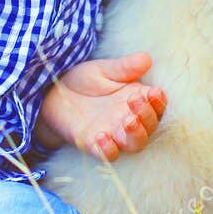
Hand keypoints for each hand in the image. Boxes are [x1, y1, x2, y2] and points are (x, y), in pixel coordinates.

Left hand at [37, 51, 166, 162]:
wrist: (53, 94)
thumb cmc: (84, 81)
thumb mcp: (103, 70)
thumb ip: (124, 67)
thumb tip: (146, 58)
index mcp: (136, 100)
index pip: (156, 105)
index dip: (158, 101)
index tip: (154, 92)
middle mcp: (129, 119)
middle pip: (150, 126)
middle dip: (148, 116)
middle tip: (135, 100)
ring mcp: (113, 134)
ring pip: (135, 144)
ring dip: (136, 134)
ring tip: (128, 121)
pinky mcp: (94, 145)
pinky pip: (108, 155)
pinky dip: (108, 150)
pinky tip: (101, 136)